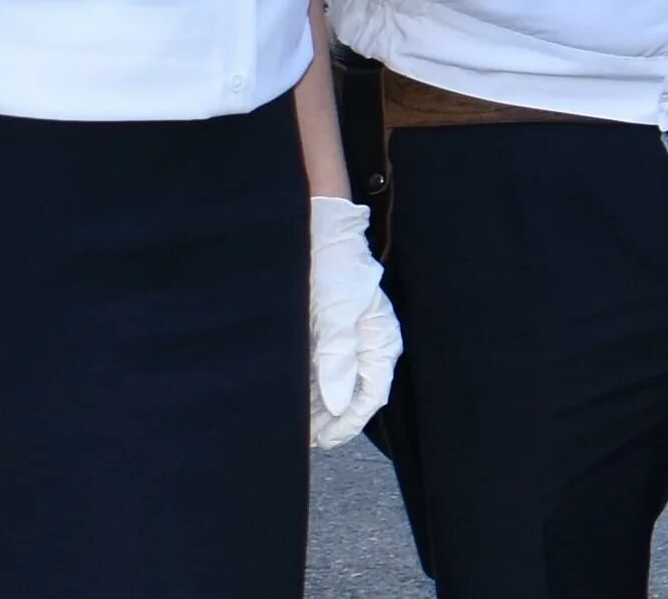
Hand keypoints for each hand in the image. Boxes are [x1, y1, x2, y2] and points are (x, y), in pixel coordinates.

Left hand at [306, 195, 401, 448]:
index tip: (324, 440)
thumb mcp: (336, 311)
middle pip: (351, 394)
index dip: (348, 422)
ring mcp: (344, 338)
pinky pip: (317, 368)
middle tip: (303, 441)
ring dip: (315, 407)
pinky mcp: (325, 331)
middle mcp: (364, 343)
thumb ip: (338, 358)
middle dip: (329, 419)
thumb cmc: (333, 265)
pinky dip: (305, 386)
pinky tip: (288, 400)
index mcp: (379, 340)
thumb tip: (339, 405)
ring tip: (292, 428)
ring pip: (333, 384)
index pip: (371, 395)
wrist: (316, 226)